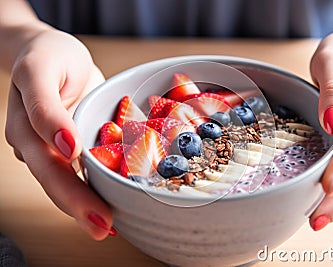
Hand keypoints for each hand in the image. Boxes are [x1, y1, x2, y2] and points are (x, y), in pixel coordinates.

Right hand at [4, 28, 112, 239]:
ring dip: (85, 206)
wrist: (48, 52)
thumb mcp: (42, 71)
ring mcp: (50, 148)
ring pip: (66, 182)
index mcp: (27, 129)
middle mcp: (36, 145)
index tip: (98, 211)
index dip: (72, 191)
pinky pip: (79, 170)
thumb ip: (45, 108)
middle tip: (106, 229)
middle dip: (81, 208)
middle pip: (58, 182)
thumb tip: (64, 146)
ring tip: (110, 226)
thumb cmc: (48, 56)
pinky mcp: (67, 145)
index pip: (50, 167)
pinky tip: (109, 201)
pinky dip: (92, 187)